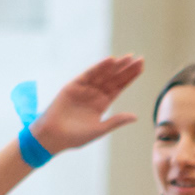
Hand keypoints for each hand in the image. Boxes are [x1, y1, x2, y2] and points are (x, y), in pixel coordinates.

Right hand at [29, 55, 143, 154]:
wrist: (53, 137)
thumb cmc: (75, 137)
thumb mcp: (100, 129)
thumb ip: (116, 121)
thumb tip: (136, 116)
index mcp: (102, 103)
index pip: (119, 87)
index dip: (129, 77)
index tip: (141, 67)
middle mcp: (94, 94)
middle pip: (113, 78)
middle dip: (126, 69)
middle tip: (140, 59)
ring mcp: (84, 88)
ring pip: (103, 74)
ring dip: (115, 66)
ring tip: (128, 57)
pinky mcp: (73, 85)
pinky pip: (88, 74)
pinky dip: (99, 67)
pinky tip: (110, 61)